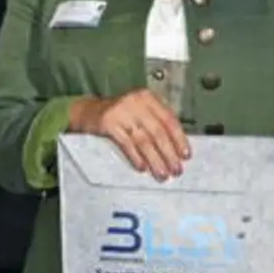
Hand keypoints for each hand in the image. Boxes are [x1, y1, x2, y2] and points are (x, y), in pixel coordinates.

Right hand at [69, 90, 190, 180]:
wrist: (87, 111)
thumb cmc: (120, 115)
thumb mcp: (140, 112)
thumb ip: (156, 123)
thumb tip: (177, 149)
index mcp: (148, 98)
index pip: (169, 119)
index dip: (179, 139)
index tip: (186, 156)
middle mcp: (136, 102)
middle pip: (158, 131)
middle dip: (169, 153)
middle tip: (176, 170)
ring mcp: (121, 112)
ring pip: (144, 140)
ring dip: (155, 159)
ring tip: (162, 174)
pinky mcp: (108, 122)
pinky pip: (126, 143)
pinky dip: (136, 157)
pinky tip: (142, 168)